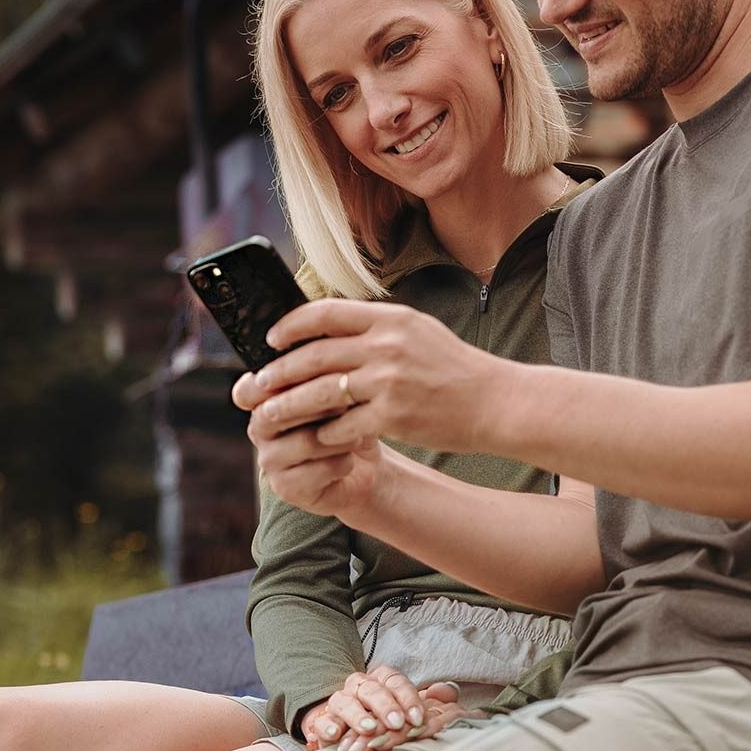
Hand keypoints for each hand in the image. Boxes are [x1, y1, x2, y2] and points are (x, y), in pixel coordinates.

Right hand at [235, 360, 387, 517]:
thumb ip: (324, 380)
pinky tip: (349, 460)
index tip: (303, 379)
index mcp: (262, 402)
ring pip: (305, 441)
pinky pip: (319, 469)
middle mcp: (259, 430)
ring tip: (357, 435)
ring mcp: (269, 461)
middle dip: (319, 406)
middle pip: (276, 413)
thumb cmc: (347, 420)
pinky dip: (343, 462)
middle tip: (347, 404)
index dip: (270, 384)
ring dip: (340, 437)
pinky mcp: (286, 488)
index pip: (247, 392)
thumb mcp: (337, 393)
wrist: (362, 466)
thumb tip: (330, 372)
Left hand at [238, 300, 515, 455]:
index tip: (271, 340)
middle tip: (255, 385)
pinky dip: (322, 433)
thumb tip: (328, 325)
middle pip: (313, 355)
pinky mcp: (393, 416)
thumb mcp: (417, 331)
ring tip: (268, 415)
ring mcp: (388, 381)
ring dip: (287, 405)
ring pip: (319, 393)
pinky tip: (311, 438)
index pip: (324, 313)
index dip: (290, 326)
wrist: (494, 401)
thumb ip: (376, 326)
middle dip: (277, 372)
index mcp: (389, 318)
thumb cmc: (453, 368)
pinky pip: (342, 426)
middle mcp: (386, 345)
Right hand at [330, 662, 463, 750]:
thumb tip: (449, 691)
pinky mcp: (319, 721)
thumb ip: (433, 699)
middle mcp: (358, 688)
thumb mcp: (411, 709)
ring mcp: (338, 703)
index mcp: (380, 681)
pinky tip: (334, 734)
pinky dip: (325, 725)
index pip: (393, 680)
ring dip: (356, 714)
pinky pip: (318, 719)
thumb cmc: (384, 718)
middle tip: (396, 723)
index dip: (406, 697)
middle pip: (370, 688)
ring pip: (343, 701)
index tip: (417, 718)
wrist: (346, 727)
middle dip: (384, 705)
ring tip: (368, 728)